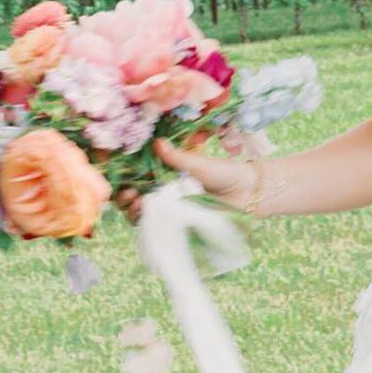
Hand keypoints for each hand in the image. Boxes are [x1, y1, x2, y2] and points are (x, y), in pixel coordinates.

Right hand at [114, 137, 256, 224]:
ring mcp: (171, 212)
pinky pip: (158, 229)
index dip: (125, 179)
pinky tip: (145, 219)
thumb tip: (157, 143)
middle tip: (129, 194)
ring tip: (137, 205)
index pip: (137, 178)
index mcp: (166, 175)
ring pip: (142, 215)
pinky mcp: (179, 228)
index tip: (122, 179)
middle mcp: (165, 194)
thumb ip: (178, 158)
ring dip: (132, 211)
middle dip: (124, 197)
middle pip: (134, 198)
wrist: (249, 194)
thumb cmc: (225, 174)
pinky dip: (147, 225)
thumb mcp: (199, 164)